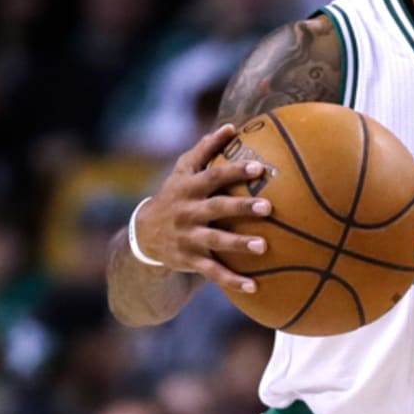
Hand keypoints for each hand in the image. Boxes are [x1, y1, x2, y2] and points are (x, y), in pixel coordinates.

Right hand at [133, 123, 272, 294]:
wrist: (143, 236)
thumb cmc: (175, 196)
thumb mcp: (183, 172)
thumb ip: (206, 149)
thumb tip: (232, 126)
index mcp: (189, 188)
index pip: (213, 176)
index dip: (234, 171)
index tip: (259, 168)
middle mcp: (187, 212)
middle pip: (217, 208)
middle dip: (241, 207)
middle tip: (269, 206)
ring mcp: (188, 238)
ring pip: (215, 242)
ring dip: (239, 245)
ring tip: (264, 247)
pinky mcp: (189, 261)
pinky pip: (212, 272)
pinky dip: (232, 281)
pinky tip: (254, 287)